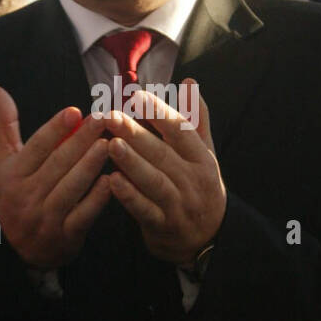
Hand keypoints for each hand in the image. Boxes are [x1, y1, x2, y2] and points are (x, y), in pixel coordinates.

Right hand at [0, 85, 111, 268]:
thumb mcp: (4, 162)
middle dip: (81, 140)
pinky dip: (97, 199)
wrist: (21, 249)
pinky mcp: (64, 237)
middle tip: (103, 119)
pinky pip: (83, 215)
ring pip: (71, 188)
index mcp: (12, 175)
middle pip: (57, 165)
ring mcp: (45, 219)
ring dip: (91, 165)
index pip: (35, 148)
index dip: (54, 129)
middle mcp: (26, 197)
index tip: (74, 111)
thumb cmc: (17, 194)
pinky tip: (112, 180)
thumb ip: (4, 125)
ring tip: (110, 144)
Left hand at [103, 79, 226, 263]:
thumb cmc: (200, 186)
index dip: (159, 113)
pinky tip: (112, 182)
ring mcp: (179, 205)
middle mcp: (193, 180)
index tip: (136, 96)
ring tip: (110, 145)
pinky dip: (129, 197)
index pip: (181, 131)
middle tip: (110, 116)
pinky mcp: (163, 227)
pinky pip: (145, 211)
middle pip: (163, 154)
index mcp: (202, 159)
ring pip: (154, 181)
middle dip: (135, 134)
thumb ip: (196, 119)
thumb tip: (191, 82)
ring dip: (132, 163)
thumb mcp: (205, 154)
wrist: (210, 238)